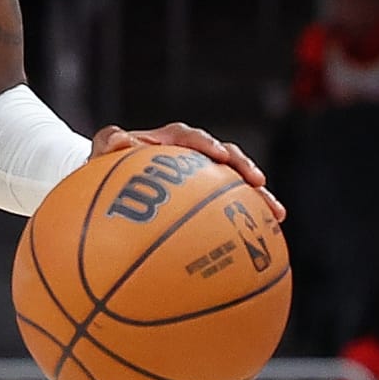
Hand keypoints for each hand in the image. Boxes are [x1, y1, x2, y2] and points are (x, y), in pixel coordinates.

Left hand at [93, 120, 284, 220]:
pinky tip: (263, 241)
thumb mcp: (101, 152)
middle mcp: (191, 157)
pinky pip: (229, 212)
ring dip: (257, 198)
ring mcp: (202, 178)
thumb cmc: (105, 166)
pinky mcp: (206, 202)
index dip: (205, 144)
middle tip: (258, 182)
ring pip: (236, 185)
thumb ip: (108, 143)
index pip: (190, 138)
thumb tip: (120, 140)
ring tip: (277, 214)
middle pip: (226, 158)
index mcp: (169, 142)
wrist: (109, 186)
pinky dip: (246, 223)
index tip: (216, 155)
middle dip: (244, 169)